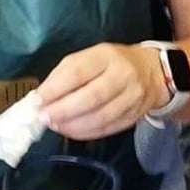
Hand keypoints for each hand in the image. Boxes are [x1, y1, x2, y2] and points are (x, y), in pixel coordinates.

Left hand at [37, 43, 168, 140]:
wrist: (152, 71)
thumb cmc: (112, 63)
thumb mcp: (89, 57)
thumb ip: (65, 74)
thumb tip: (42, 97)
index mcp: (106, 56)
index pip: (78, 72)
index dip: (55, 89)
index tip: (37, 101)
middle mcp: (123, 75)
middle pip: (91, 97)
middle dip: (63, 111)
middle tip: (43, 118)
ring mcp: (132, 97)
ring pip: (100, 117)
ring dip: (73, 125)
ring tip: (56, 125)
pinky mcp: (135, 115)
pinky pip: (108, 129)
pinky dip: (86, 133)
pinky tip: (72, 131)